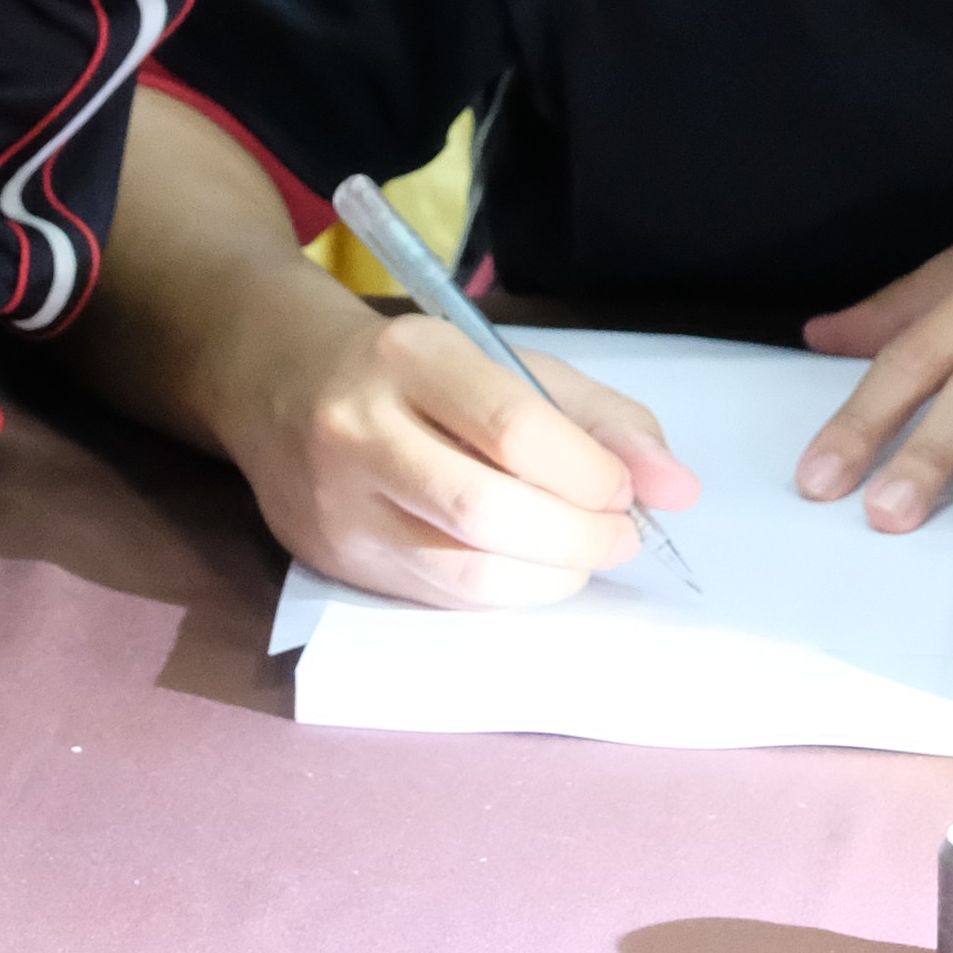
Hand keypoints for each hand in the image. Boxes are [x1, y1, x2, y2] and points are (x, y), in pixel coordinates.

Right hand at [214, 308, 698, 608]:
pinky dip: (505, 593)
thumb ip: (600, 418)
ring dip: (549, 578)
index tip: (625, 489)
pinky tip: (530, 570)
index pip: (516, 430)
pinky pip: (439, 596)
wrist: (275, 377)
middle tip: (618, 535)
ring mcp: (338, 502)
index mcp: (412, 356)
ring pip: (463, 571)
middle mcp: (361, 429)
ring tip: (581, 555)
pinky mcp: (332, 559)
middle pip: (489, 512)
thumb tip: (676, 489)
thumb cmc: (414, 368)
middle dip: (579, 539)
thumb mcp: (507, 362)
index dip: (590, 475)